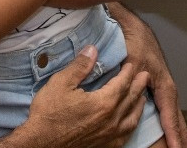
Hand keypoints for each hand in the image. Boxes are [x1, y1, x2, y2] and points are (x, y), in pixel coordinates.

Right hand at [20, 45, 148, 147]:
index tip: (131, 65)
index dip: (128, 73)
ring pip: (132, 119)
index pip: (122, 84)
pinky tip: (129, 122)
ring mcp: (110, 136)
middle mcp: (112, 120)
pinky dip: (131, 125)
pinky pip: (125, 135)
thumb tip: (93, 49)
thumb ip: (80, 66)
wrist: (41, 144)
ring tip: (141, 97)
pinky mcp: (105, 147)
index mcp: (104, 103)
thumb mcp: (61, 83)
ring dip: (138, 106)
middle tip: (145, 76)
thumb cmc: (49, 114)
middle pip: (131, 100)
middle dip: (138, 86)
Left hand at [109, 3, 186, 147]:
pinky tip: (168, 129)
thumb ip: (125, 74)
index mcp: (161, 81)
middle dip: (180, 135)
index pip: (169, 112)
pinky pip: (164, 106)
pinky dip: (169, 119)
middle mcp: (164, 84)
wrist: (130, 22)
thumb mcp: (129, 57)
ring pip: (171, 111)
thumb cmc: (131, 36)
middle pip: (175, 115)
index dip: (173, 131)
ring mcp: (160, 83)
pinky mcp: (154, 82)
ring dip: (176, 129)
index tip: (177, 147)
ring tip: (181, 145)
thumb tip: (117, 86)